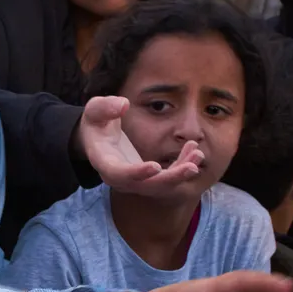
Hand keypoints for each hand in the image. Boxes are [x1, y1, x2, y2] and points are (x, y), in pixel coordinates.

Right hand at [76, 97, 202, 196]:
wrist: (96, 138)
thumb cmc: (96, 122)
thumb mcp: (95, 110)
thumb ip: (105, 107)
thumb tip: (123, 104)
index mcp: (105, 162)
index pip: (119, 174)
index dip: (137, 173)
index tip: (156, 166)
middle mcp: (119, 178)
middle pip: (146, 186)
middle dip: (170, 179)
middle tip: (191, 167)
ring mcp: (134, 180)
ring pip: (160, 185)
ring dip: (180, 173)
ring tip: (198, 154)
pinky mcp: (146, 176)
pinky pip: (166, 176)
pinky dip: (181, 165)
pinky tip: (194, 150)